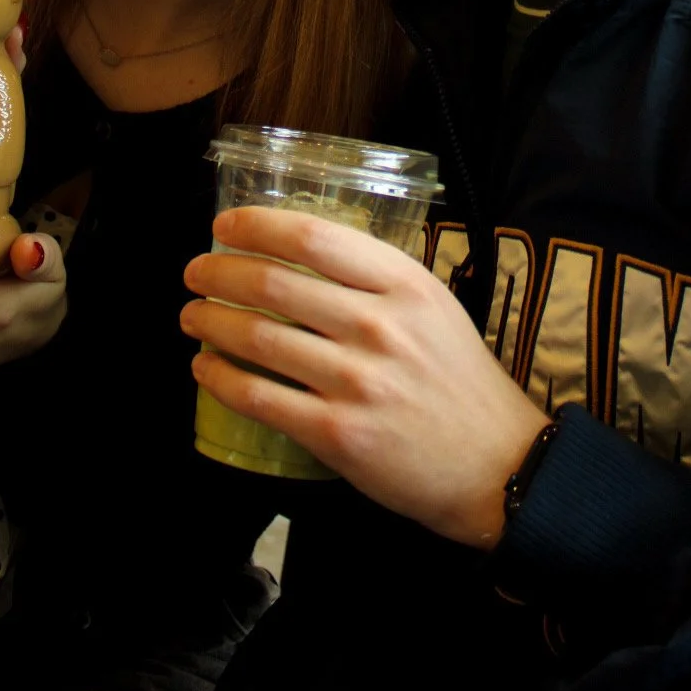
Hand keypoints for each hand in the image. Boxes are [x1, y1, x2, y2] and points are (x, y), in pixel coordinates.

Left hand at [182, 207, 548, 549]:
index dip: (257, 226)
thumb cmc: (460, 381)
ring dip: (210, 323)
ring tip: (193, 317)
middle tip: (195, 273)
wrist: (497, 465)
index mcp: (404, 284)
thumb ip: (376, 280)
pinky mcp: (338, 435)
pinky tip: (206, 369)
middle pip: (274, 283)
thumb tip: (301, 257)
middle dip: (219, 273)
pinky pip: (260, 398)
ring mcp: (356, 382)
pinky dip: (221, 379)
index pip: (313, 237)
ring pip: (258, 338)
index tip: (226, 226)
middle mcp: (378, 325)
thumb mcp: (434, 306)